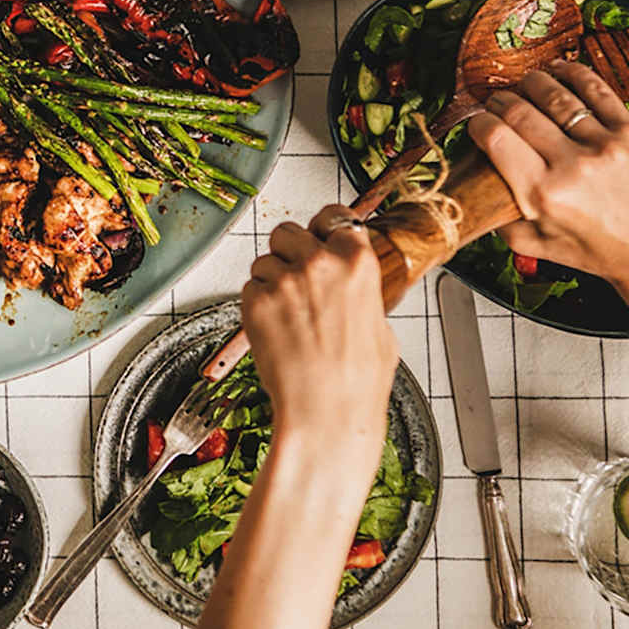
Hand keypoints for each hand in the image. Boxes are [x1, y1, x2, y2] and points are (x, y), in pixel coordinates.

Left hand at [241, 207, 395, 453]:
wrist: (327, 412)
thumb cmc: (356, 380)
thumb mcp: (380, 325)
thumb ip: (360, 291)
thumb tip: (351, 285)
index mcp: (356, 261)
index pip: (332, 216)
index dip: (322, 228)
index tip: (318, 235)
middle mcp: (319, 263)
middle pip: (287, 231)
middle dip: (288, 253)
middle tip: (295, 282)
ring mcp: (284, 280)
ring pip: (263, 261)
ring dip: (270, 281)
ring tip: (288, 317)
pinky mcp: (256, 301)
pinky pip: (248, 288)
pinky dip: (256, 305)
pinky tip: (276, 330)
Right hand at [466, 60, 628, 297]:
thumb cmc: (600, 252)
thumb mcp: (537, 246)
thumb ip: (501, 219)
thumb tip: (478, 186)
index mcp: (543, 194)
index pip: (495, 138)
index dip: (477, 123)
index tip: (475, 124)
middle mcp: (573, 165)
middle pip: (519, 111)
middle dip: (499, 102)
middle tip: (495, 105)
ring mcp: (605, 144)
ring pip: (555, 95)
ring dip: (531, 84)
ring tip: (522, 85)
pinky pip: (597, 91)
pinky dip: (573, 74)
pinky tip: (558, 70)